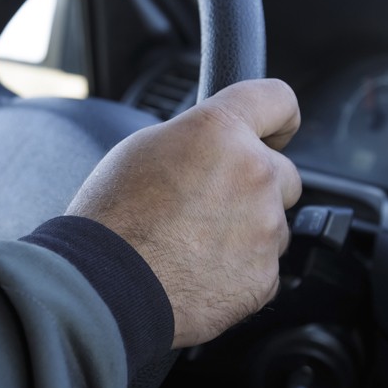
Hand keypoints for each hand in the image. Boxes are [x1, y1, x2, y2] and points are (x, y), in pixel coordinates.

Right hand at [66, 78, 301, 348]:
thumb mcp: (144, 148)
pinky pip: (263, 265)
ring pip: (273, 222)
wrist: (105, 289)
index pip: (278, 99)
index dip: (277, 117)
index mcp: (221, 131)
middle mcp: (254, 173)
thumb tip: (217, 147)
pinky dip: (240, 269)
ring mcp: (265, 228)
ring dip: (248, 228)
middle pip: (282, 171)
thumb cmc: (112, 218)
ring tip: (194, 243)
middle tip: (209, 203)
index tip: (275, 130)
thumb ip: (199, 139)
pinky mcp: (265, 276)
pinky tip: (199, 270)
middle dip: (255, 184)